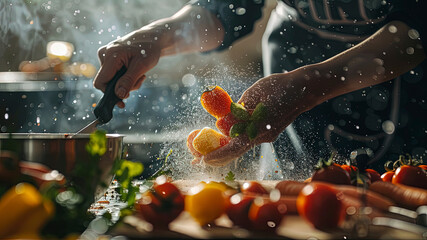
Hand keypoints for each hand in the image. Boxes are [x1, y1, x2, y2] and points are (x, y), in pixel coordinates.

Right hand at [93, 29, 162, 107]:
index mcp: (110, 56)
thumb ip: (128, 80)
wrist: (152, 38)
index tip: (121, 102)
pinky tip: (135, 71)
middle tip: (140, 80)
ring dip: (127, 82)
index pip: (100, 82)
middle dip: (124, 86)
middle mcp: (104, 54)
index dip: (109, 94)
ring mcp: (106, 56)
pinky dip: (126, 77)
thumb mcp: (141, 66)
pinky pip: (114, 74)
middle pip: (108, 82)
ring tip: (140, 74)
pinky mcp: (109, 58)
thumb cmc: (148, 49)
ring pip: (112, 80)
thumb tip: (119, 95)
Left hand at [202, 71, 318, 165]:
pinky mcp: (268, 133)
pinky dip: (234, 139)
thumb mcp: (254, 94)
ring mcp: (266, 136)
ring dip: (223, 148)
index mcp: (258, 129)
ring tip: (205, 150)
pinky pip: (247, 139)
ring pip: (241, 145)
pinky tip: (223, 136)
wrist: (304, 89)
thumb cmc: (279, 87)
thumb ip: (238, 110)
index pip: (234, 148)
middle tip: (196, 160)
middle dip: (215, 156)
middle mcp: (262, 137)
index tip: (202, 160)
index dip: (217, 155)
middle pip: (235, 151)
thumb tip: (222, 122)